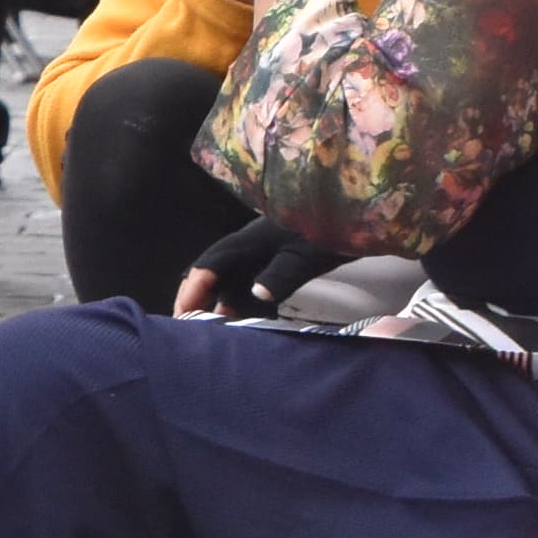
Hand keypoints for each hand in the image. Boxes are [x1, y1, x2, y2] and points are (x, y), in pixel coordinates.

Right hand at [185, 220, 343, 317]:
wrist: (354, 212)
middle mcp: (249, 247)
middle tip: (187, 323)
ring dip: (215, 300)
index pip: (210, 265)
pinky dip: (237, 300)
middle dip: (195, 295)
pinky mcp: (276, 261)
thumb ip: (281, 275)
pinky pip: (247, 282)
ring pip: (228, 278)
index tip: (183, 313)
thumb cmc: (330, 232)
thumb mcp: (307, 256)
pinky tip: (238, 317)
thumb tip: (256, 296)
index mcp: (250, 241)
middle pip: (211, 271)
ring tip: (207, 325)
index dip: (193, 289)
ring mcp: (261, 254)